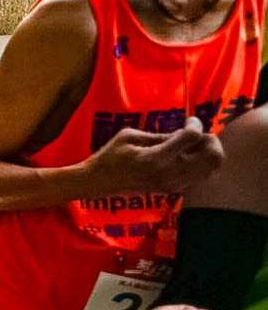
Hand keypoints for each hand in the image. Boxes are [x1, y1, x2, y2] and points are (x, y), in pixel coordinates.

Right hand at [86, 124, 224, 194]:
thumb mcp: (131, 136)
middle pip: (211, 155)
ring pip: (211, 167)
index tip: (190, 120)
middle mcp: (169, 173)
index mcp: (156, 158)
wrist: (99, 183)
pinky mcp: (173, 189)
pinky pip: (201, 176)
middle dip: (209, 140)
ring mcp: (173, 184)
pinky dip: (202, 164)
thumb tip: (183, 133)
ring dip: (208, 153)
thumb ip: (160, 135)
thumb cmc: (110, 156)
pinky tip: (188, 156)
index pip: (192, 137)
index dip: (195, 125)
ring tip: (194, 145)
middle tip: (197, 134)